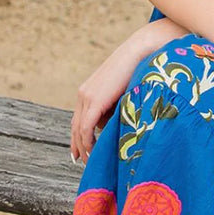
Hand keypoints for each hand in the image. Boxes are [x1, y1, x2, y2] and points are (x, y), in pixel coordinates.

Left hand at [70, 19, 185, 163]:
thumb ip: (117, 106)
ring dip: (84, 147)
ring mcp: (87, 97)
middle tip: (82, 161)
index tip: (80, 152)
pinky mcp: (94, 101)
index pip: (78, 119)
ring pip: (79, 130)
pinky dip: (88, 142)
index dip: (78, 137)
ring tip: (91, 161)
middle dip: (78, 146)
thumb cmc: (137, 70)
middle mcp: (83, 95)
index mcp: (88, 91)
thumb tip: (117, 124)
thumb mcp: (123, 92)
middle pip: (75, 126)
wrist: (138, 52)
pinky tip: (94, 152)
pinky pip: (86, 127)